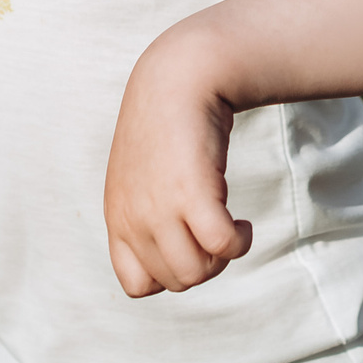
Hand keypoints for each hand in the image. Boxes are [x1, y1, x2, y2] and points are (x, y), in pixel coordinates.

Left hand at [102, 35, 254, 296]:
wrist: (178, 78)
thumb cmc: (166, 124)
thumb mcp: (143, 175)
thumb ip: (150, 211)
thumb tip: (186, 249)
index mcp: (119, 217)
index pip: (137, 284)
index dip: (170, 274)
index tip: (189, 245)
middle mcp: (134, 218)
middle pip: (176, 281)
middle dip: (205, 266)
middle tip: (218, 232)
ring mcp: (159, 208)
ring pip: (196, 273)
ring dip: (222, 257)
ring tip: (231, 228)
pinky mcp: (192, 193)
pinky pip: (221, 245)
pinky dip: (239, 242)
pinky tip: (243, 222)